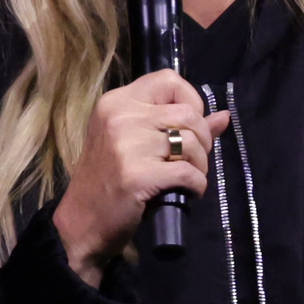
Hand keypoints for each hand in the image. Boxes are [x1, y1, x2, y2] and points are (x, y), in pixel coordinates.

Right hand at [51, 70, 233, 286]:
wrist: (80, 224)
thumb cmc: (108, 183)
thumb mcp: (135, 145)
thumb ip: (177, 127)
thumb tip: (224, 117)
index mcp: (115, 104)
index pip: (168, 80)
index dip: (190, 100)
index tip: (186, 127)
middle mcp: (119, 117)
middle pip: (187, 113)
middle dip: (202, 140)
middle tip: (192, 160)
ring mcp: (126, 146)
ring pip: (191, 143)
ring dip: (200, 165)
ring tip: (187, 179)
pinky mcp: (137, 175)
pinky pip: (188, 173)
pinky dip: (197, 185)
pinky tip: (187, 192)